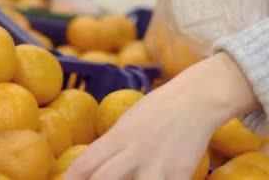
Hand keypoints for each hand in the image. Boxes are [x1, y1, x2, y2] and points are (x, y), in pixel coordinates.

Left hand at [64, 52, 259, 179]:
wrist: (197, 98)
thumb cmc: (159, 108)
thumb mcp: (129, 121)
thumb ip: (112, 145)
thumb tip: (90, 168)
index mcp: (118, 136)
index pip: (85, 164)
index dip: (70, 179)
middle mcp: (133, 150)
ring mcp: (157, 163)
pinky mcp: (180, 173)